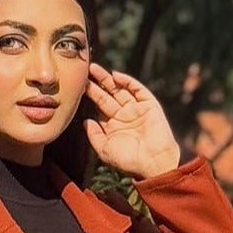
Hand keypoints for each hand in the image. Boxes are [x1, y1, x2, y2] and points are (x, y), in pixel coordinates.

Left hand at [84, 63, 180, 180]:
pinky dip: (127, 82)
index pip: (100, 106)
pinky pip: (137, 90)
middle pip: (108, 95)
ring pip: (120, 90)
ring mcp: (137, 109)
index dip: (91, 95)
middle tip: (85, 71)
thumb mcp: (105, 150)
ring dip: (108, 79)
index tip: (79, 85)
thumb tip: (85, 121)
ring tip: (94, 69)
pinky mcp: (149, 105)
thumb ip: (94, 136)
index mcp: (114, 126)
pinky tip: (115, 76)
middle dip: (97, 83)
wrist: (153, 163)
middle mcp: (124, 115)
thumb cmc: (129, 161)